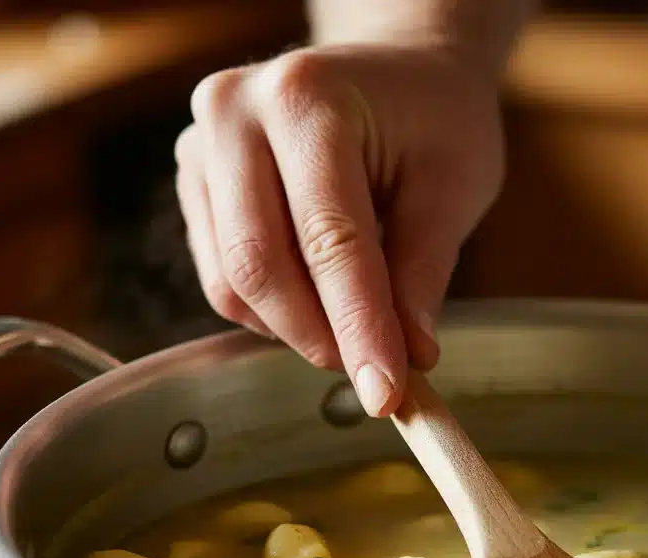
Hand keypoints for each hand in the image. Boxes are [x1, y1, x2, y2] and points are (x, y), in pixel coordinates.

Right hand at [175, 44, 504, 415]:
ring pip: (233, 283)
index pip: (329, 238)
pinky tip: (323, 300)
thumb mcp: (453, 186)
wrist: (397, 74)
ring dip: (298, 329)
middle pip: (259, 265)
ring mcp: (200, 146)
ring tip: (360, 331)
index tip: (385, 392)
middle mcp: (233, 113)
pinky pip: (222, 277)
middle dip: (320, 338)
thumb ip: (423, 273)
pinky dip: (274, 311)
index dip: (359, 326)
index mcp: (306, 97)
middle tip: (376, 378)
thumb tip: (408, 360)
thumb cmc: (434, 120)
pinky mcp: (194, 183)